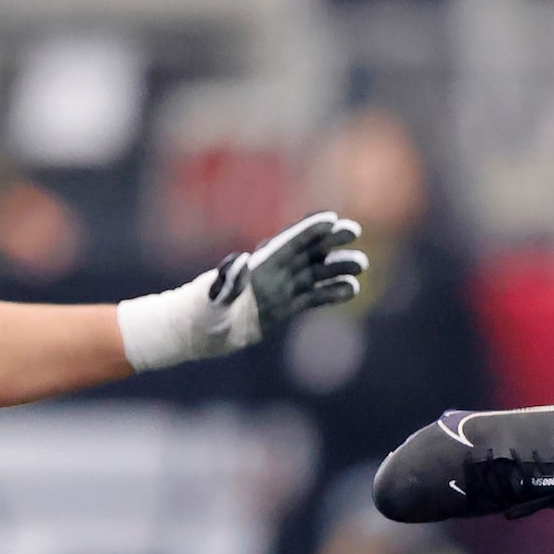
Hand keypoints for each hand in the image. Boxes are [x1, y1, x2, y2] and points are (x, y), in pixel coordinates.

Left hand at [118, 211, 365, 371]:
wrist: (192, 334)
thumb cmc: (197, 314)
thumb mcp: (209, 299)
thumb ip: (227, 281)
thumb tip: (240, 259)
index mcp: (257, 268)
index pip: (288, 245)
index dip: (309, 231)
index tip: (331, 219)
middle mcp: (271, 276)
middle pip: (306, 254)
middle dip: (330, 242)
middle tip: (354, 231)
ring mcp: (278, 292)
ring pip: (314, 275)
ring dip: (336, 268)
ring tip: (361, 265)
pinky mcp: (281, 309)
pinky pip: (312, 299)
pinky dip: (331, 294)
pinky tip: (350, 289)